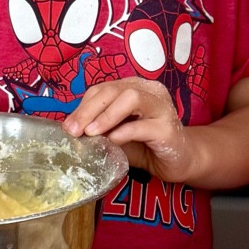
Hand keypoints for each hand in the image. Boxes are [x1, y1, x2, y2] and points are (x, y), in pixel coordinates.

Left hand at [62, 77, 190, 178]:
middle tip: (74, 130)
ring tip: (91, 133)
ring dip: (106, 116)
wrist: (180, 160)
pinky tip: (112, 141)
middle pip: (113, 90)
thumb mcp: (117, 133)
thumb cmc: (146, 145)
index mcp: (135, 88)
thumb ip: (98, 127)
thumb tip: (71, 129)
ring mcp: (162, 108)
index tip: (68, 126)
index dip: (83, 106)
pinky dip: (123, 132)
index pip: (103, 89)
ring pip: (131, 99)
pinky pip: (143, 126)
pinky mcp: (168, 129)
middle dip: (89, 110)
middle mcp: (150, 92)